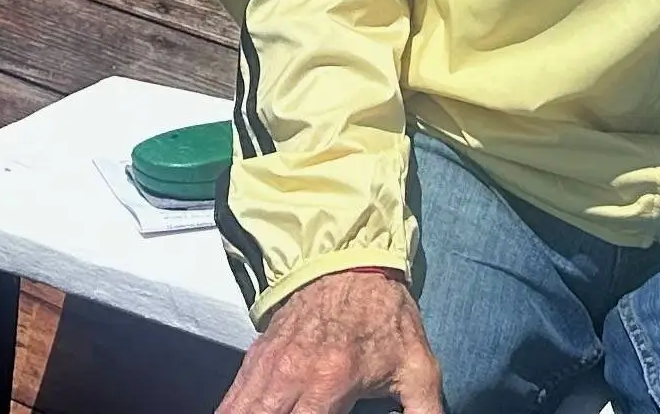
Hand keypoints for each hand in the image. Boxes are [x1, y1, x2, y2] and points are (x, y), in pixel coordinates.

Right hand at [216, 267, 442, 413]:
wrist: (350, 260)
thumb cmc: (385, 316)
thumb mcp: (418, 368)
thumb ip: (426, 413)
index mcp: (330, 383)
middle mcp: (290, 376)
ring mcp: (269, 364)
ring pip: (238, 411)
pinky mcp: (257, 355)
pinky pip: (233, 396)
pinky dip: (236, 411)